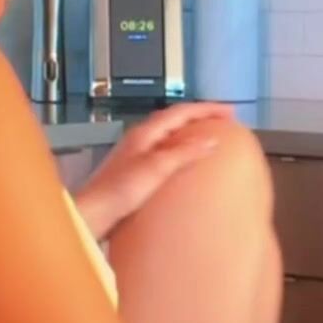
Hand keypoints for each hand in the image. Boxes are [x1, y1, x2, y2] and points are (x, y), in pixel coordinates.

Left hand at [74, 103, 235, 239]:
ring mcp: (135, 155)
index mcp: (146, 133)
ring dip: (189, 133)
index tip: (229, 112)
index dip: (207, 109)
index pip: (181, 112)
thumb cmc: (119, 191)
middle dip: (199, 117)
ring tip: (208, 139)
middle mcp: (140, 139)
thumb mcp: (157, 169)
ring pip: (168, 135)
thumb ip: (184, 152)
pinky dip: (179, 151)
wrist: (93, 213)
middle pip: (174, 119)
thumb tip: (211, 139)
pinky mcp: (134, 172)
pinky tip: (185, 166)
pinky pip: (163, 153)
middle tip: (221, 121)